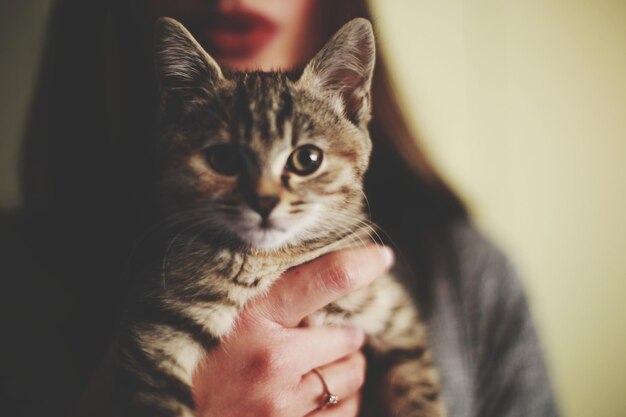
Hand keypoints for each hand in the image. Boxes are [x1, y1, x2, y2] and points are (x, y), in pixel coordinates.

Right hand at [193, 245, 393, 416]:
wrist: (161, 408)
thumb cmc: (190, 358)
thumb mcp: (215, 311)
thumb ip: (263, 295)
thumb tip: (310, 276)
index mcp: (254, 316)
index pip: (325, 277)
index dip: (361, 263)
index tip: (380, 257)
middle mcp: (274, 360)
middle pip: (349, 337)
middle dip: (344, 336)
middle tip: (323, 336)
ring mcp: (283, 404)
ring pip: (352, 377)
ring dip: (346, 370)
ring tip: (319, 366)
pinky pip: (345, 413)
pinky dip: (341, 403)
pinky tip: (320, 396)